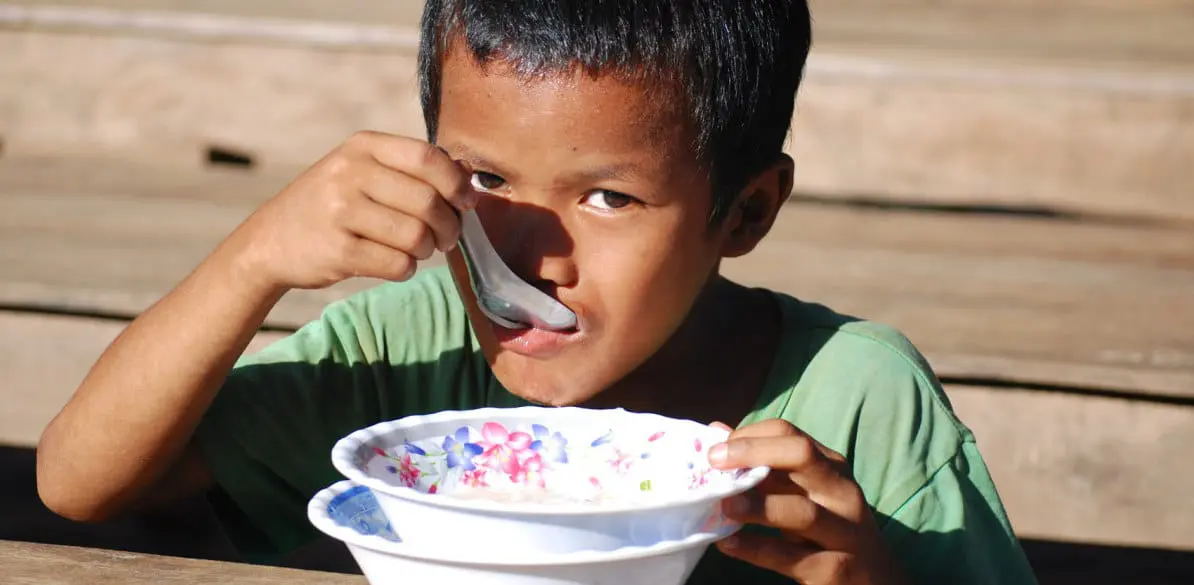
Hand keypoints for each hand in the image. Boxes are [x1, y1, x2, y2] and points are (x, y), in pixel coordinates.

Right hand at [224, 131, 475, 291]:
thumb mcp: (363, 171)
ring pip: (416, 236)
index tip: (467, 203)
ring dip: (428, 250)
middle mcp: (349, 172)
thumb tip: (469, 175)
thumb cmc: (331, 205)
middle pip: (428, 202)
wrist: (270, 241)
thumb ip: (413, 170)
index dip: (457, 184)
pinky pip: (398, 264)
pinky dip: (407, 268)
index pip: (428, 158)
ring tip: (419, 250)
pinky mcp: (338, 250)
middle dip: (449, 226)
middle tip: (447, 238)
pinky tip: (396, 263)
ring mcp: (340, 211)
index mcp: (362, 146)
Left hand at [708, 419, 908, 584]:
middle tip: (713, 461)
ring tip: (724, 504)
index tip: (716, 449)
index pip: (791, 435)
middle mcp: (842, 492)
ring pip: (801, 511)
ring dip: (758, 506)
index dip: (750, 436)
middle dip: (753, 453)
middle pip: (801, 457)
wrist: (874, 580)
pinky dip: (755, 549)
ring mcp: (843, 531)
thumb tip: (718, 430)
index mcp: (832, 467)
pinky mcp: (833, 568)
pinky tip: (728, 543)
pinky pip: (790, 557)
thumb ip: (765, 466)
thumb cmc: (828, 529)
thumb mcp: (803, 493)